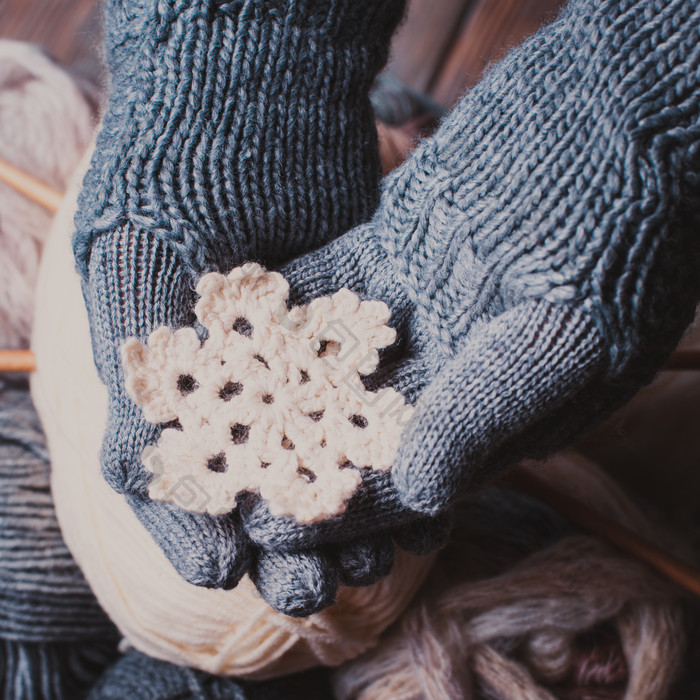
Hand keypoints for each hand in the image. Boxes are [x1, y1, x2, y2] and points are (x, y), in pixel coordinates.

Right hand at [76, 0, 410, 613]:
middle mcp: (240, 381)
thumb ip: (128, 361)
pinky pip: (379, 406)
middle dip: (281, 536)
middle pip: (261, 477)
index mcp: (174, 379)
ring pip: (328, 452)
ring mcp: (302, 362)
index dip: (191, 524)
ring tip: (372, 560)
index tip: (218, 568)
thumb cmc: (171, 180)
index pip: (179, 472)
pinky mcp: (356, 336)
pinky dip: (395, 447)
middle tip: (308, 591)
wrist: (249, 108)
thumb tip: (129, 465)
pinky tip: (419, 492)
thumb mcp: (129, 266)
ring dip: (347, 507)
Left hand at [242, 0, 699, 556]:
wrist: (608, 124)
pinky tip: (224, 317)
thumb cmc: (611, 235)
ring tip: (202, 413)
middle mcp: (450, 366)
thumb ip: (490, 412)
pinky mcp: (391, 251)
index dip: (347, 505)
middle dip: (289, 454)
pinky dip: (281, 302)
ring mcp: (417, 307)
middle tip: (219, 483)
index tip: (276, 529)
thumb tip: (425, 493)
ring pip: (332, 361)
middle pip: (357, 425)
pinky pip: (325, 284)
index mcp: (498, 408)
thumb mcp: (562, 335)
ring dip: (272, 385)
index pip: (413, 473)